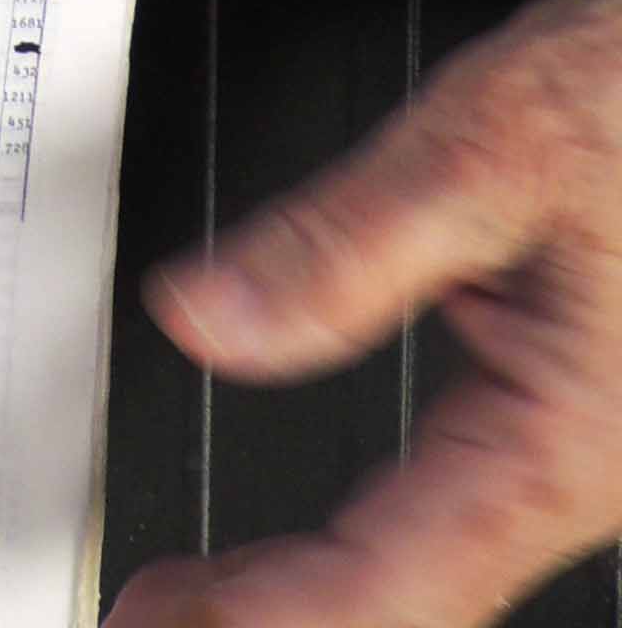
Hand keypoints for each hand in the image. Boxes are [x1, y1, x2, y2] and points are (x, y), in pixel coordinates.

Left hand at [106, 0, 621, 623]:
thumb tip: (204, 317)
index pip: (390, 575)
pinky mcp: (579, 413)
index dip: (266, 614)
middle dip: (277, 615)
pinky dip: (376, 536)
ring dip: (321, 587)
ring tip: (211, 593)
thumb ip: (340, 248)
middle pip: (413, 590)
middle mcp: (585, 469)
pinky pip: (469, 503)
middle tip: (153, 611)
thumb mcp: (480, 150)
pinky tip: (325, 536)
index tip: (158, 614)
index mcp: (563, 439)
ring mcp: (586, 450)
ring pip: (443, 557)